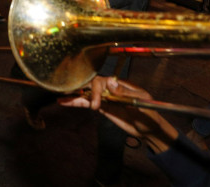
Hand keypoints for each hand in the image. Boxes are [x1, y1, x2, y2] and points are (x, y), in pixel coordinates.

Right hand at [59, 76, 177, 151]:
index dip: (96, 91)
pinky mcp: (102, 107)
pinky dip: (76, 103)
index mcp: (119, 84)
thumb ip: (124, 93)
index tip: (96, 105)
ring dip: (73, 95)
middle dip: (79, 88)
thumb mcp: (140, 102)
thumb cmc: (149, 113)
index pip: (101, 81)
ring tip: (60, 97)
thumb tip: (110, 81)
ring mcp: (105, 98)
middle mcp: (110, 88)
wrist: (150, 128)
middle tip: (69, 95)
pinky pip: (87, 103)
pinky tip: (64, 102)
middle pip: (90, 84)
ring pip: (86, 94)